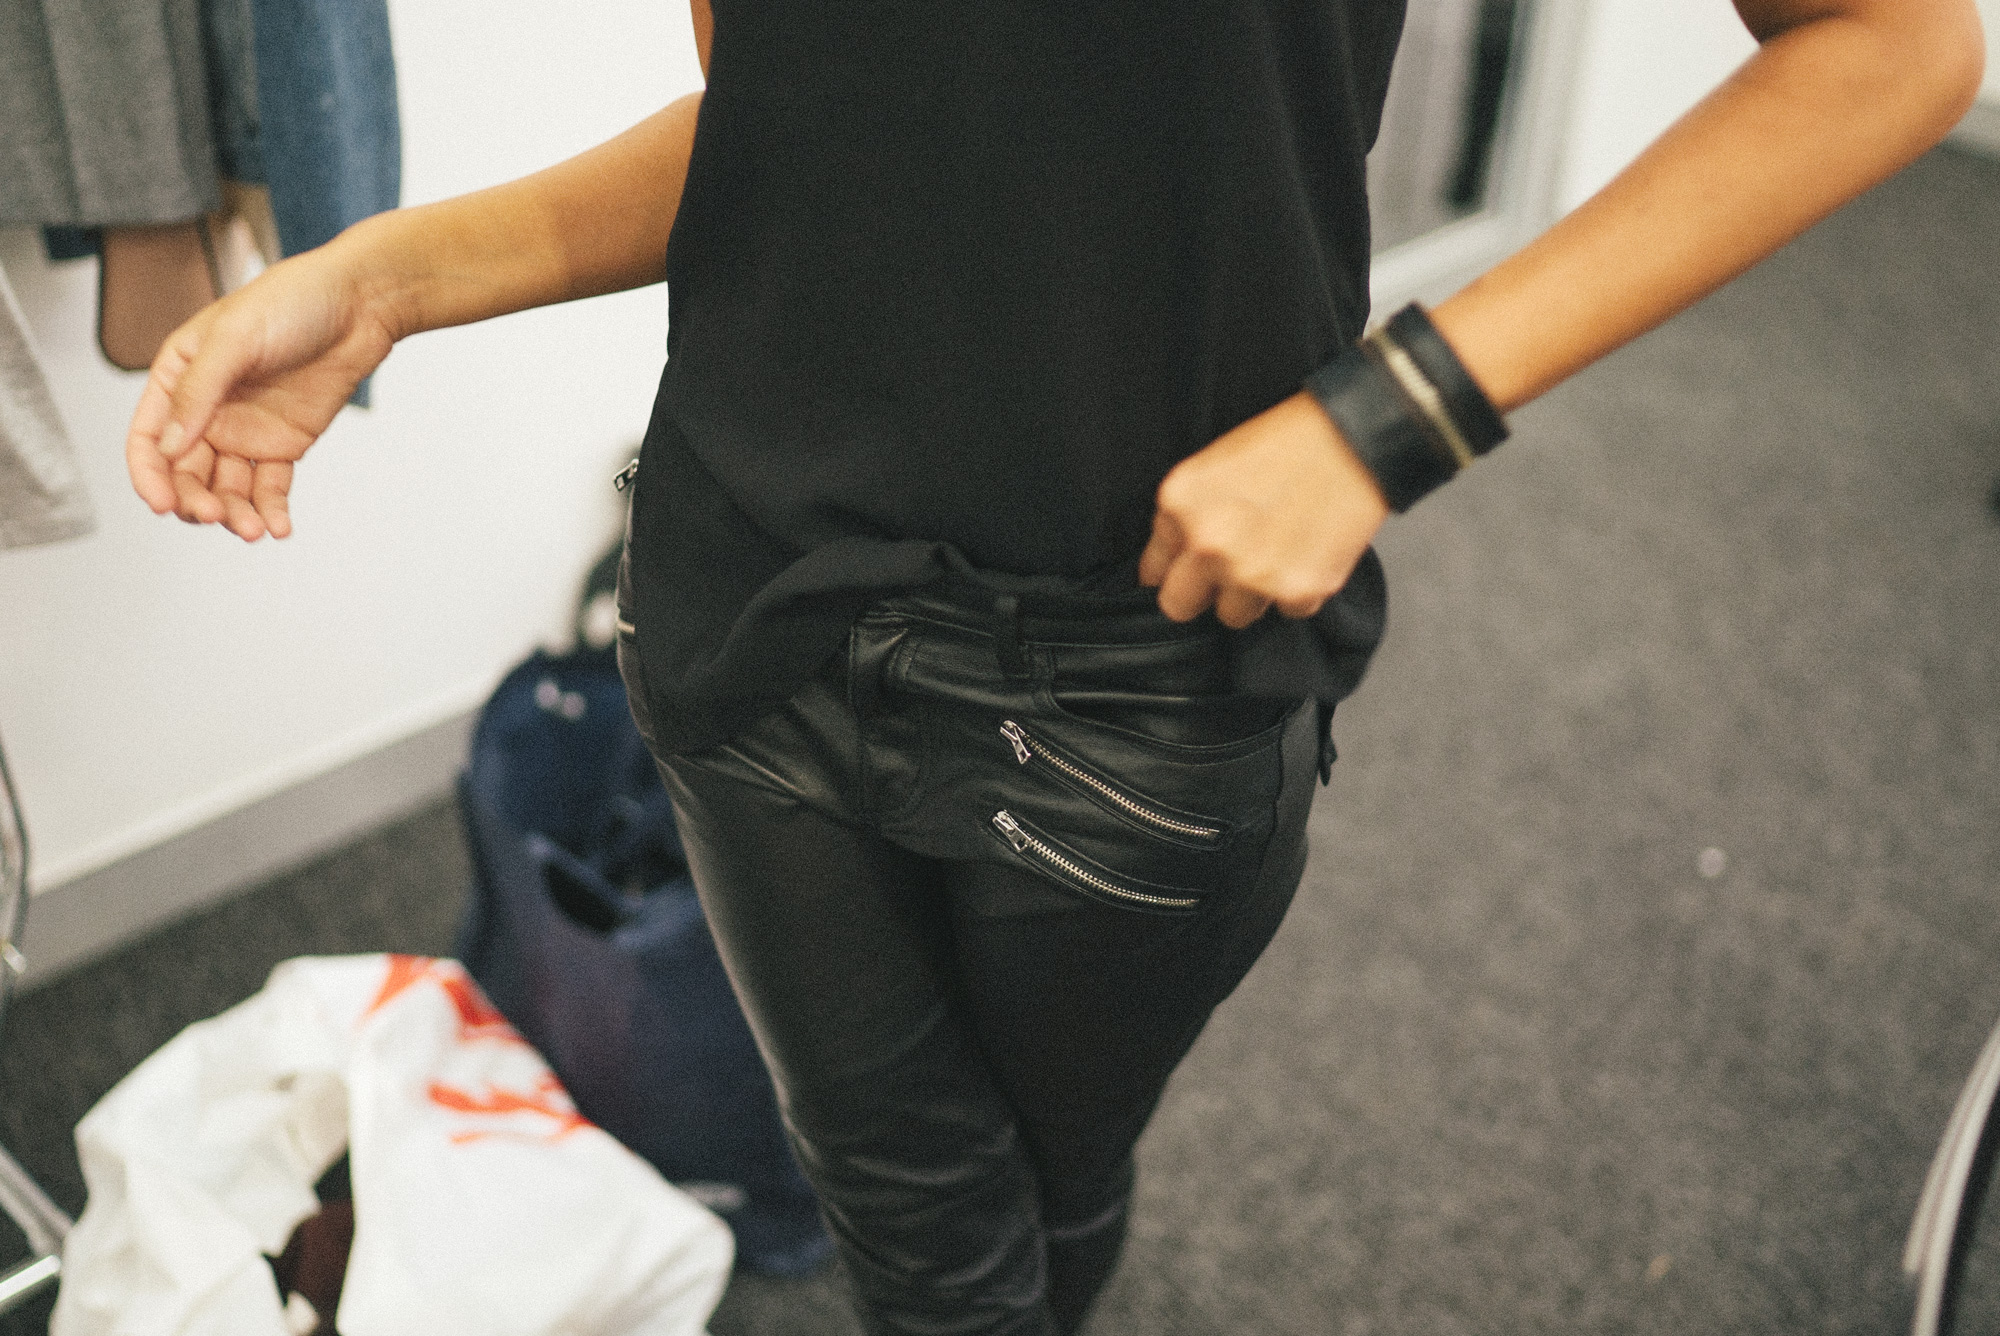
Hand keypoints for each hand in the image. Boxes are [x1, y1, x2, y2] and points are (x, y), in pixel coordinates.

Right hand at [126, 245, 396, 540]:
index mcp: (178, 378)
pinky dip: (272, 509)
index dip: (149, 475)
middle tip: (216, 516)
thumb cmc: (291, 302)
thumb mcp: (234, 339)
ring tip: (255, 530)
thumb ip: (199, 392)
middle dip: (196, 501)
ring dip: (235, 513)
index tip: (162, 504)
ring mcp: (245, 430)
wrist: (360, 303)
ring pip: (227, 488)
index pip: (148, 437)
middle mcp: (206, 410)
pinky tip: (279, 528)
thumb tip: (169, 447)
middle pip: (186, 473)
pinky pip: (270, 487)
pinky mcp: (284, 444)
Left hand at [1138, 392, 1390, 628]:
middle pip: (1181, 606)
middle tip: (1226, 573)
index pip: (1153, 569)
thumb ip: (1184, 515)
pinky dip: (1298, 589)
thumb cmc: (1289, 442)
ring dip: (1251, 594)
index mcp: (1180, 506)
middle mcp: (1208, 545)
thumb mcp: (1213, 464)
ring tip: (1277, 552)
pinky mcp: (1296, 591)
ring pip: (1234, 615)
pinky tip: (1308, 551)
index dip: (1174, 569)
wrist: (1355, 440)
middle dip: (1200, 593)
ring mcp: (1251, 573)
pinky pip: (1287, 610)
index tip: (1186, 570)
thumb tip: (1169, 561)